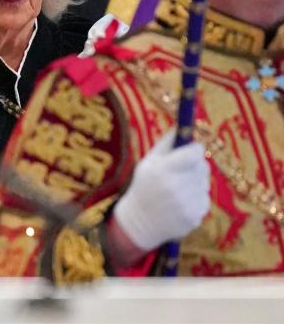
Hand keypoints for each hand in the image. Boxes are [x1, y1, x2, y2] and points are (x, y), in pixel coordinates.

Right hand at [112, 129, 209, 252]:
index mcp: (163, 170)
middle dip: (195, 165)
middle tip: (181, 171)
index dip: (195, 148)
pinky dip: (196, 198)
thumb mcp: (148, 162)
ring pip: (205, 182)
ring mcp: (187, 203)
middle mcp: (176, 187)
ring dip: (196, 182)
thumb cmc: (144, 186)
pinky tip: (181, 202)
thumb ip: (166, 143)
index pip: (194, 152)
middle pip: (203, 166)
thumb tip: (183, 125)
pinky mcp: (195, 217)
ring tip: (178, 188)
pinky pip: (205, 198)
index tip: (192, 149)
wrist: (141, 222)